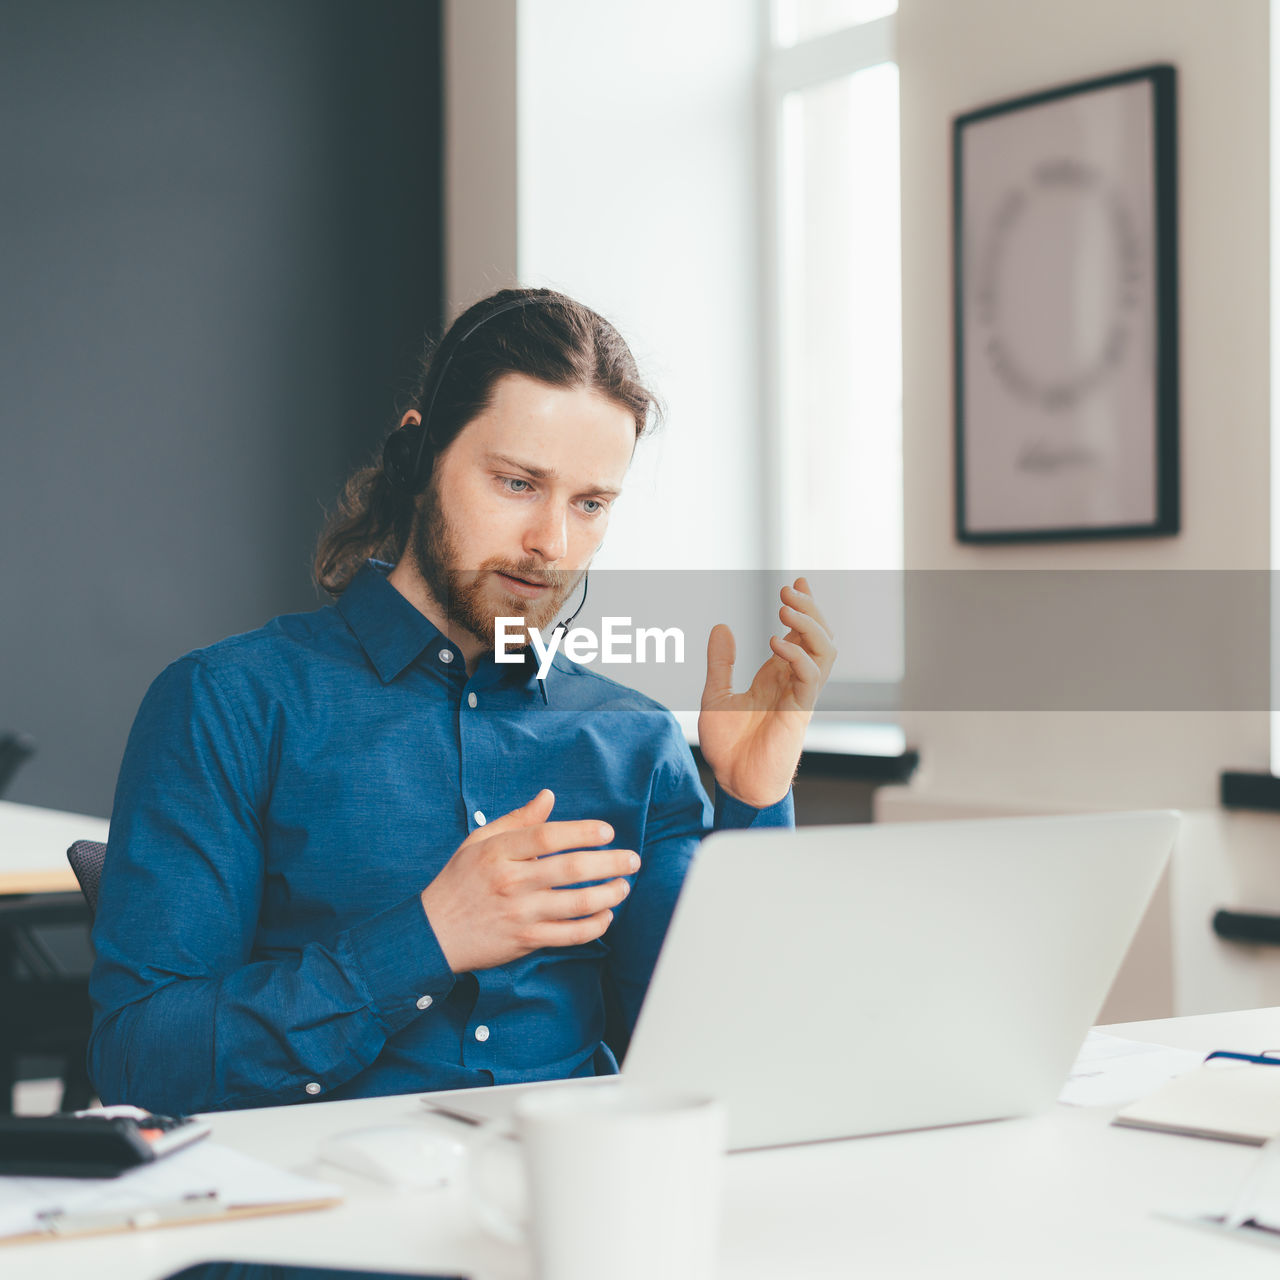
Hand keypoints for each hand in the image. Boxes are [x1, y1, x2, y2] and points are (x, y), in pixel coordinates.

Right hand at [419, 789, 637, 972]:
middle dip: (609, 863)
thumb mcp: (479, 842)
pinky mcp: (525, 941)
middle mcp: (511, 882)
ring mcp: (519, 913)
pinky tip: (605, 916)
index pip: (548, 837)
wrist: (433, 933)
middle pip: (570, 870)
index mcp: (499, 852)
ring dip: (608, 895)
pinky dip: (593, 926)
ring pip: (576, 904)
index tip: (607, 832)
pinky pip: (569, 935)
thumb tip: (548, 797)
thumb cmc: (459, 882)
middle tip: (632, 859)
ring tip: (623, 886)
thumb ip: (517, 820)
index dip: (582, 832)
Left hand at [697, 577, 835, 807]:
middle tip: (788, 590)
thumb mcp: (716, 694)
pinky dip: (797, 656)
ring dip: (810, 625)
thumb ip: (721, 662)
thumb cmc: (729, 746)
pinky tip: (774, 643)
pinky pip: (810, 677)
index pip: (800, 634)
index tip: (797, 582)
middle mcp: (793, 681)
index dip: (803, 608)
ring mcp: (799, 695)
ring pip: (824, 651)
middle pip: (819, 636)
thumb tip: (721, 626)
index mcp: (777, 675)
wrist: (734, 782)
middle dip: (809, 609)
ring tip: (785, 609)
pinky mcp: (799, 711)